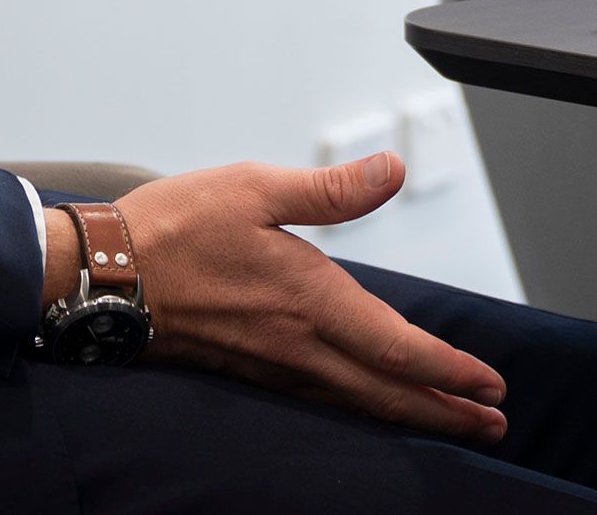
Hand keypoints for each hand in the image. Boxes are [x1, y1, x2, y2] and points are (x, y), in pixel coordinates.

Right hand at [42, 154, 506, 442]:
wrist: (105, 273)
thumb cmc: (175, 225)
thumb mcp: (254, 187)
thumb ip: (330, 189)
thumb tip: (392, 170)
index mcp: (307, 298)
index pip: (395, 346)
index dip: (448, 369)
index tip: (490, 385)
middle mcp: (296, 345)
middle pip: (385, 391)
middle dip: (444, 411)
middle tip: (492, 425)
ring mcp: (272, 365)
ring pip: (355, 404)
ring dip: (407, 415)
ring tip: (447, 422)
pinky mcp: (249, 370)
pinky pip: (321, 401)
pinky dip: (359, 409)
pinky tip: (365, 405)